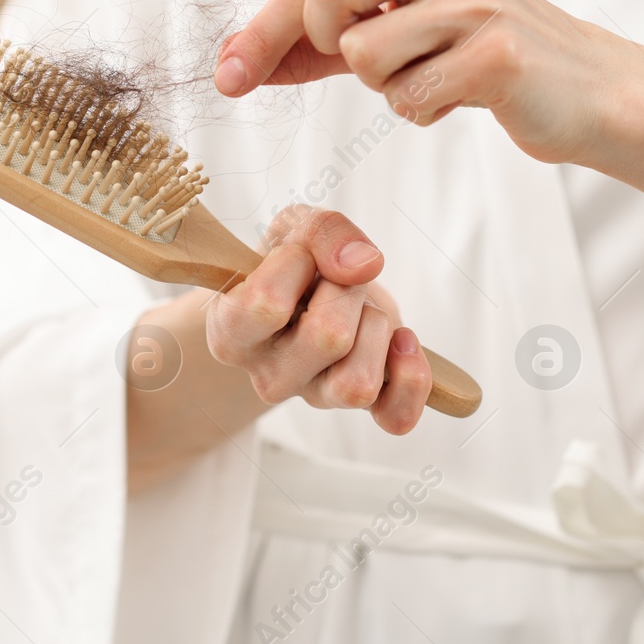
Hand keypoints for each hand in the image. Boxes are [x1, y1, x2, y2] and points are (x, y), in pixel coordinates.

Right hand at [206, 206, 431, 434]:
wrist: (315, 287)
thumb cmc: (294, 259)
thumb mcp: (295, 226)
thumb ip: (322, 232)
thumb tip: (363, 266)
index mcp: (231, 334)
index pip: (268, 303)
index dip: (298, 263)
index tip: (297, 255)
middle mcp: (268, 377)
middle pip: (329, 338)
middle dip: (348, 290)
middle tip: (335, 280)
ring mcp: (314, 396)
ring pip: (358, 384)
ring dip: (376, 327)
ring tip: (360, 310)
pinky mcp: (361, 407)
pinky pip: (395, 417)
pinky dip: (412, 378)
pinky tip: (404, 342)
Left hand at [213, 0, 620, 165]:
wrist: (589, 86)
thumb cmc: (484, 54)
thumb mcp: (403, 28)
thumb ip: (324, 38)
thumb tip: (237, 61)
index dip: (260, 29)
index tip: (227, 77)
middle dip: (321, 44)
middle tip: (363, 63)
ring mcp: (475, 0)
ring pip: (363, 55)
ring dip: (386, 88)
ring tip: (434, 77)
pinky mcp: (498, 54)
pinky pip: (411, 96)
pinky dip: (423, 110)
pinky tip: (462, 96)